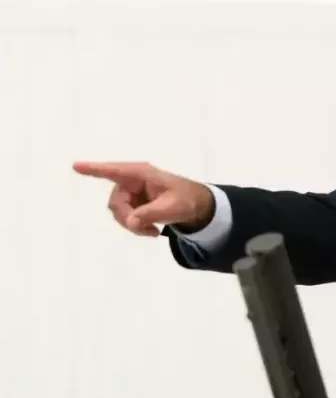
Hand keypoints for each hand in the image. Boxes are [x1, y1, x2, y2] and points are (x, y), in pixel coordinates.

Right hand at [74, 161, 214, 236]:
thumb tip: (130, 222)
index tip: (75, 166)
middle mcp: (132, 180)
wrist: (197, 206)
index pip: (114, 171)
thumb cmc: (187, 200)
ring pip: (118, 212)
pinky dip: (136, 227)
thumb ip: (151, 214)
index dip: (94, 169)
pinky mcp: (132, 202)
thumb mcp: (172, 208)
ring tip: (153, 231)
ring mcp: (130, 191)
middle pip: (115, 202)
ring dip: (133, 225)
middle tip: (148, 230)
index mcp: (141, 174)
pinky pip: (125, 217)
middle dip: (128, 218)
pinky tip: (152, 231)